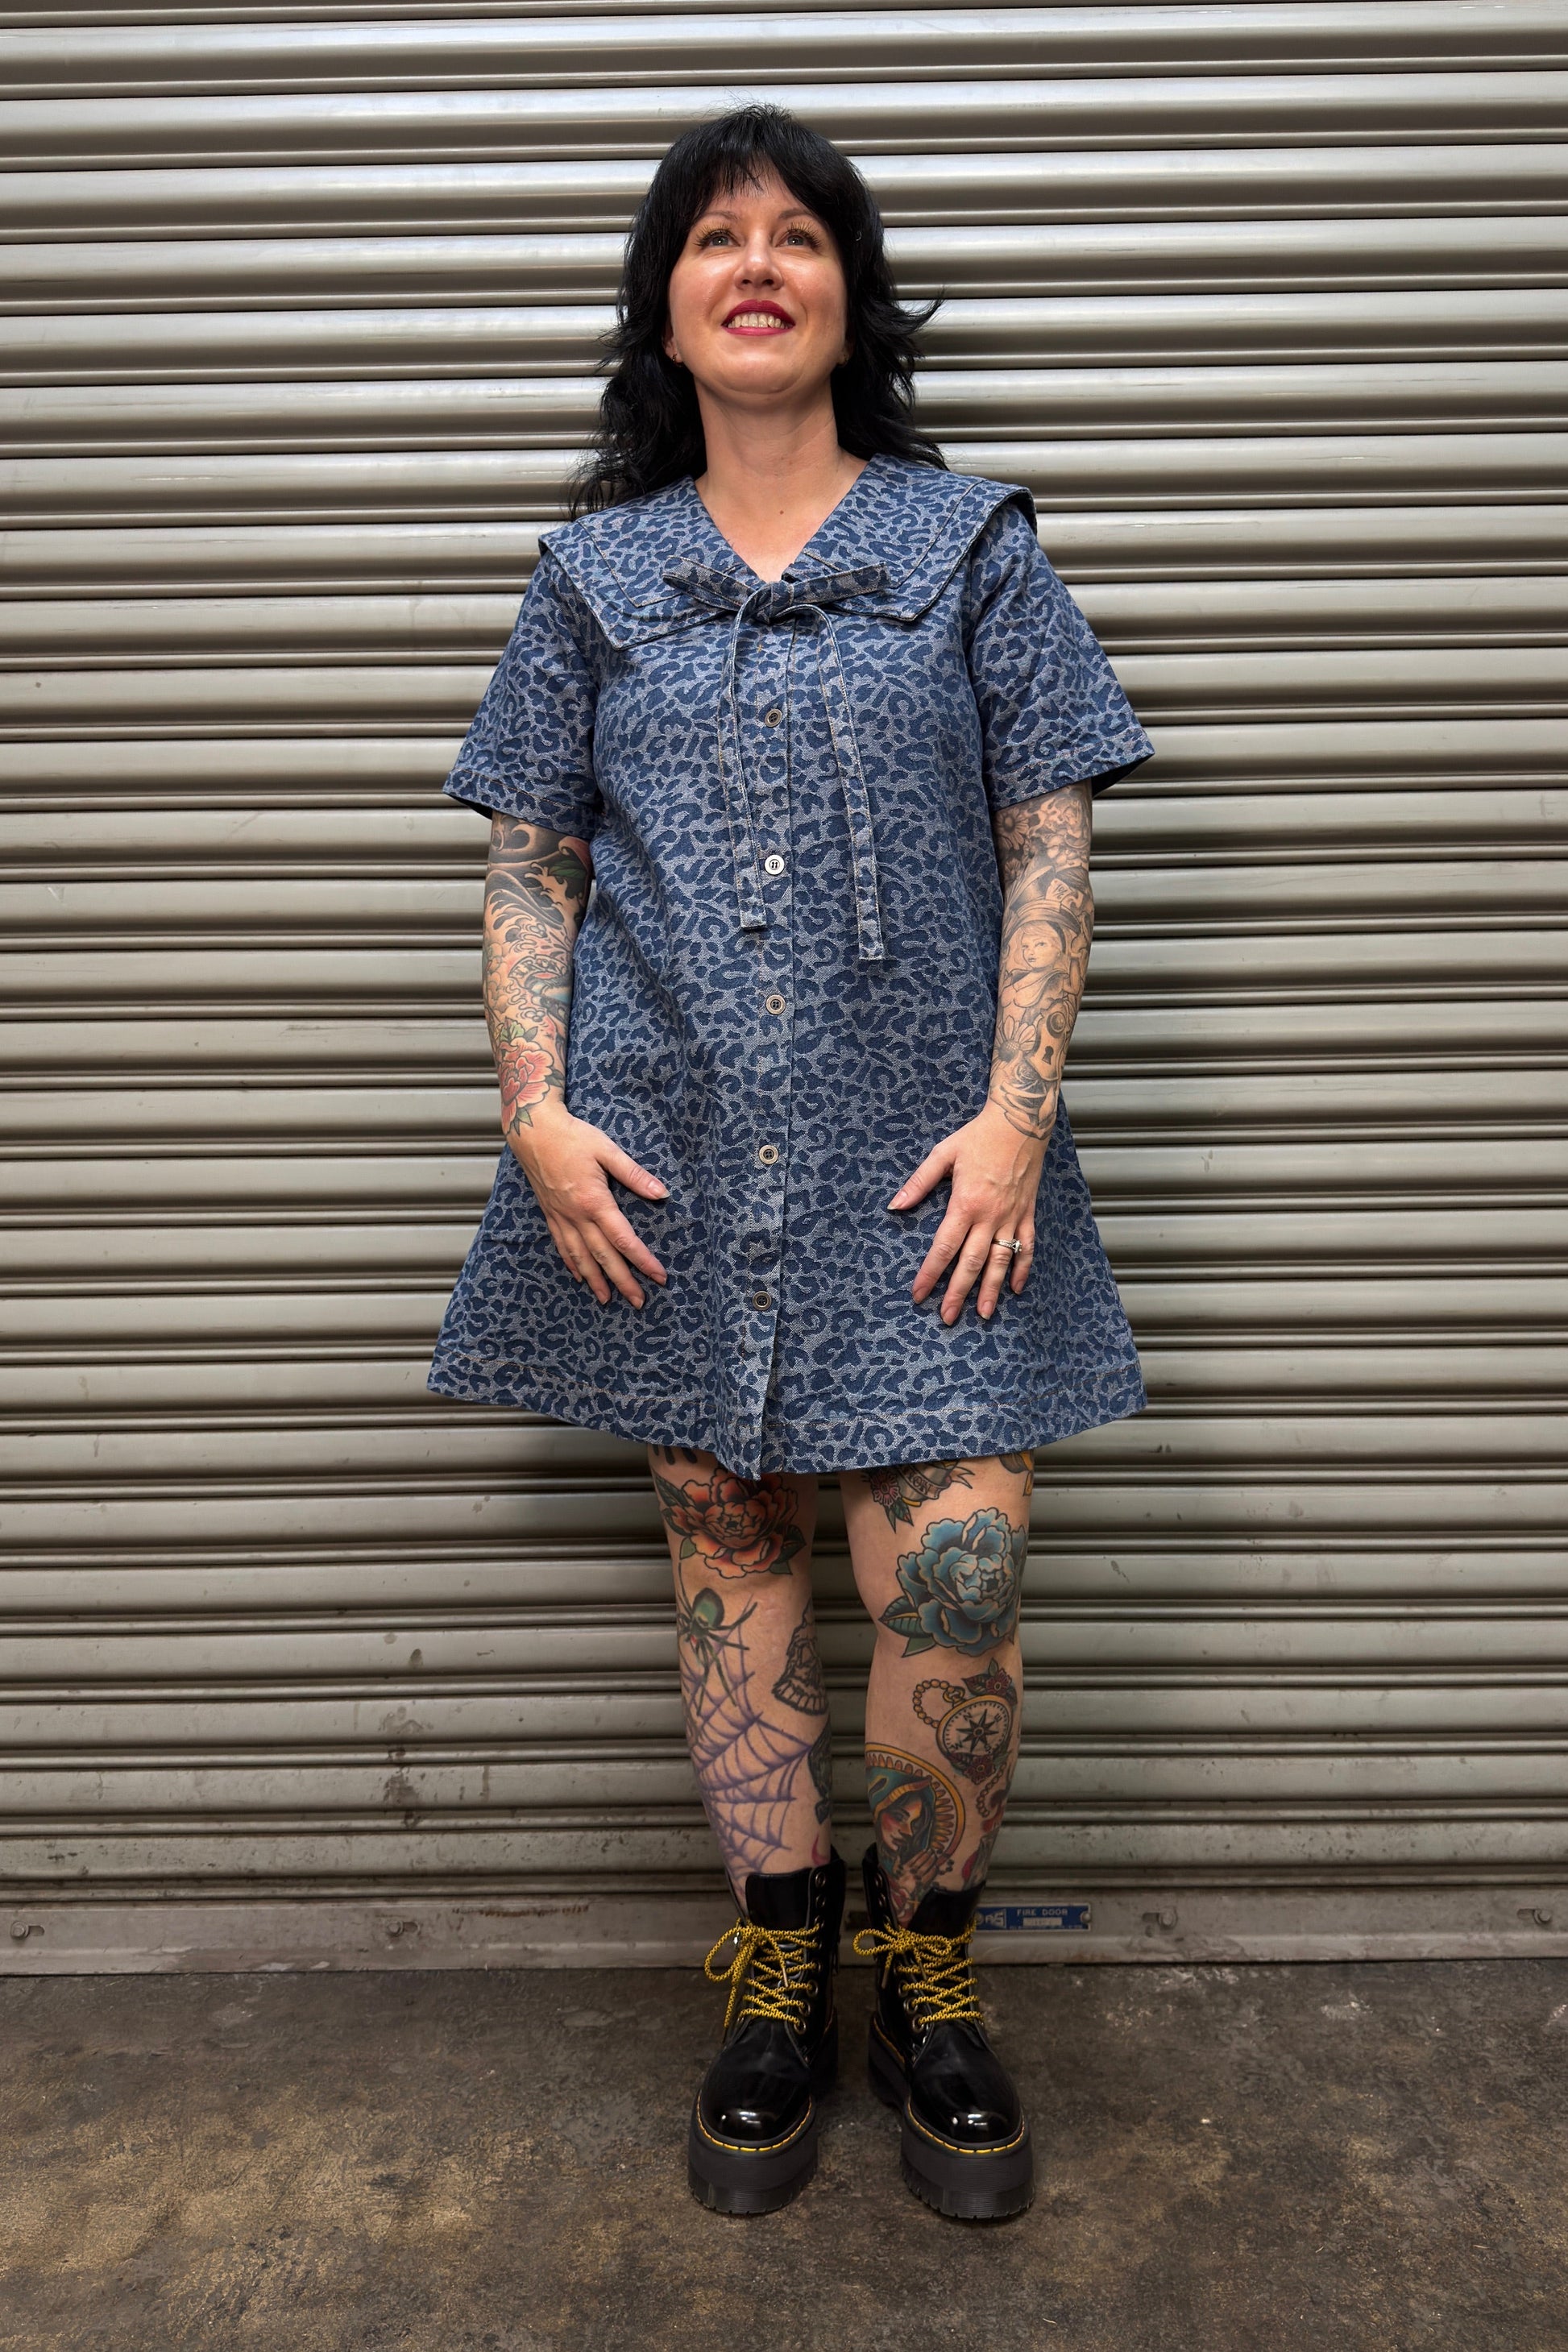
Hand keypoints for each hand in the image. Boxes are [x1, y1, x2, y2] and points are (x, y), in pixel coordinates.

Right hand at [508, 1105, 667, 1307]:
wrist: (532, 1130)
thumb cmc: (572, 1136)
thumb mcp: (608, 1150)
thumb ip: (635, 1175)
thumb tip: (662, 1194)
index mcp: (594, 1201)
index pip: (623, 1239)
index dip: (643, 1261)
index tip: (659, 1277)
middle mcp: (576, 1215)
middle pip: (603, 1257)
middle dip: (623, 1282)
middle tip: (639, 1302)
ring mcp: (560, 1217)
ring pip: (580, 1257)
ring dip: (595, 1281)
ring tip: (607, 1300)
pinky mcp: (549, 1214)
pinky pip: (561, 1246)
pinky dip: (572, 1264)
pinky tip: (579, 1276)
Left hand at [890, 1098, 1050, 1324]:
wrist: (1021, 1122)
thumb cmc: (978, 1136)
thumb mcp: (943, 1154)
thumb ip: (919, 1183)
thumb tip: (895, 1206)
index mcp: (966, 1203)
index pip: (944, 1247)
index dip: (930, 1273)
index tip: (919, 1294)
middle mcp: (990, 1216)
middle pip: (971, 1263)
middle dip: (957, 1293)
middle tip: (946, 1318)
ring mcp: (1012, 1217)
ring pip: (1001, 1262)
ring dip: (991, 1290)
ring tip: (983, 1314)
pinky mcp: (1028, 1213)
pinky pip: (1027, 1247)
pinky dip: (1022, 1269)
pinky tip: (1016, 1288)